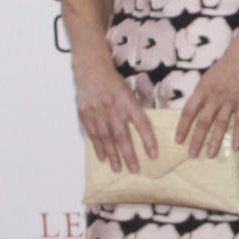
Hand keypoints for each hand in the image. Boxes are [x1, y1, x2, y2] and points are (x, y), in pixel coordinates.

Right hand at [74, 57, 156, 173]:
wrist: (91, 69)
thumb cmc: (113, 81)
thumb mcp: (129, 90)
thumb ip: (135, 108)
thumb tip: (147, 128)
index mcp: (127, 100)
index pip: (141, 123)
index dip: (147, 139)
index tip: (153, 154)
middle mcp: (112, 107)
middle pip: (122, 135)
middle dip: (129, 154)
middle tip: (134, 169)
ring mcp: (97, 112)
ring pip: (106, 138)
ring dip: (112, 155)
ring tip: (117, 168)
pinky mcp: (85, 114)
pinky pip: (93, 134)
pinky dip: (98, 147)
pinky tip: (103, 157)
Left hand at [175, 14, 238, 157]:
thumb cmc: (228, 62)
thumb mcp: (209, 75)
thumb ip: (203, 92)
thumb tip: (195, 109)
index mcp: (203, 88)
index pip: (188, 111)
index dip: (182, 127)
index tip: (178, 140)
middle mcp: (215, 96)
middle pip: (203, 122)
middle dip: (196, 140)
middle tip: (191, 154)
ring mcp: (230, 100)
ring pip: (220, 125)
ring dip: (215, 141)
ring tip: (210, 154)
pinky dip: (238, 135)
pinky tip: (236, 147)